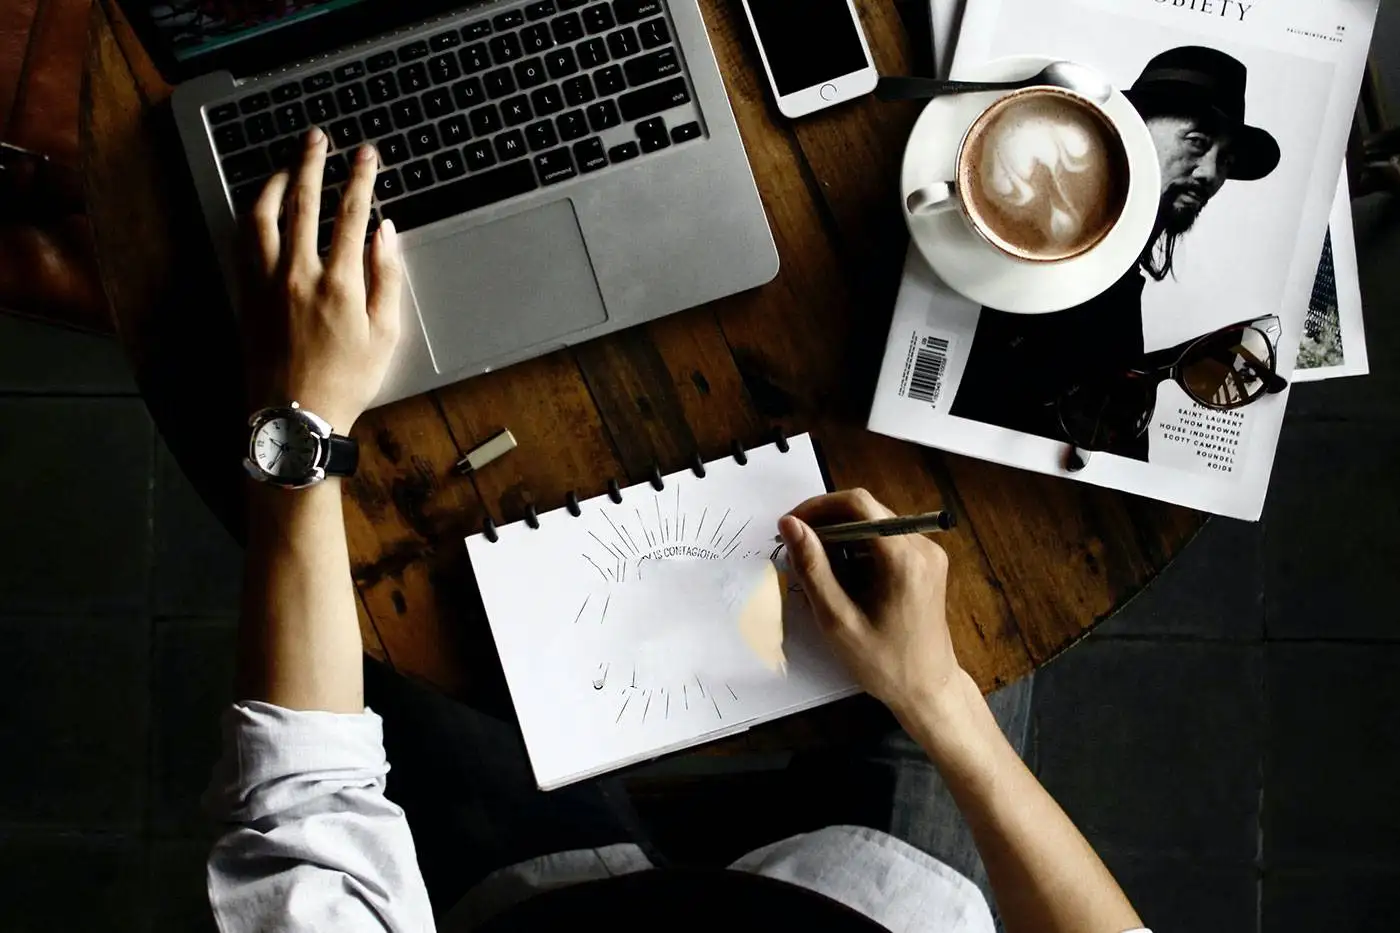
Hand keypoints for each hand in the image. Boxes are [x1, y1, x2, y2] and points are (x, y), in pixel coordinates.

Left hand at [244, 128, 402, 431]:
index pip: (350, 213)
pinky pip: (244, 240)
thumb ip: (387, 277)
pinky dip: (253, 214)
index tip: (366, 154)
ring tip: (287, 164)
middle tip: (318, 137)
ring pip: (264, 215)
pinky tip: (261, 206)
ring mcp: (266, 281)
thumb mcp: (385, 334)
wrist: (295, 416)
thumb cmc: (346, 380)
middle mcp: (298, 274)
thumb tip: (385, 232)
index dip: (360, 177)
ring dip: (276, 182)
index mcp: (339, 283)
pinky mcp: (246, 293)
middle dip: (312, 163)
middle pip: (303, 202)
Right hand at [778, 489, 962, 722]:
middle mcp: (922, 546)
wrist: (928, 690)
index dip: (818, 507)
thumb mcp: (838, 620)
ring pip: (873, 524)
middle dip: (826, 524)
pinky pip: (886, 540)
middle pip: (866, 511)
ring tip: (820, 573)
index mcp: (904, 559)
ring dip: (841, 539)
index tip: (791, 526)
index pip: (858, 504)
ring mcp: (928, 553)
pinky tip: (845, 580)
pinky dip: (859, 550)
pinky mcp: (926, 563)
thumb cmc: (884, 664)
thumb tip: (790, 525)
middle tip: (797, 552)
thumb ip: (813, 568)